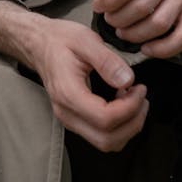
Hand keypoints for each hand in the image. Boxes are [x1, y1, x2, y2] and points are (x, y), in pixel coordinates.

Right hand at [0, 0, 148, 152]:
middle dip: (133, 122)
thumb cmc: (60, 39)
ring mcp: (69, 119)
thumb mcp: (85, 39)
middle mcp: (67, 113)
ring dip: (128, 127)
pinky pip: (101, 136)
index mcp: (69, 94)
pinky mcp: (74, 120)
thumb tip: (128, 80)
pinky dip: (119, 127)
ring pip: (106, 142)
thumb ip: (107, 60)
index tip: (140, 88)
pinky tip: (122, 103)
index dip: (130, 108)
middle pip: (107, 139)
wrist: (39, 44)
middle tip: (142, 98)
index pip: (106, 119)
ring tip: (135, 100)